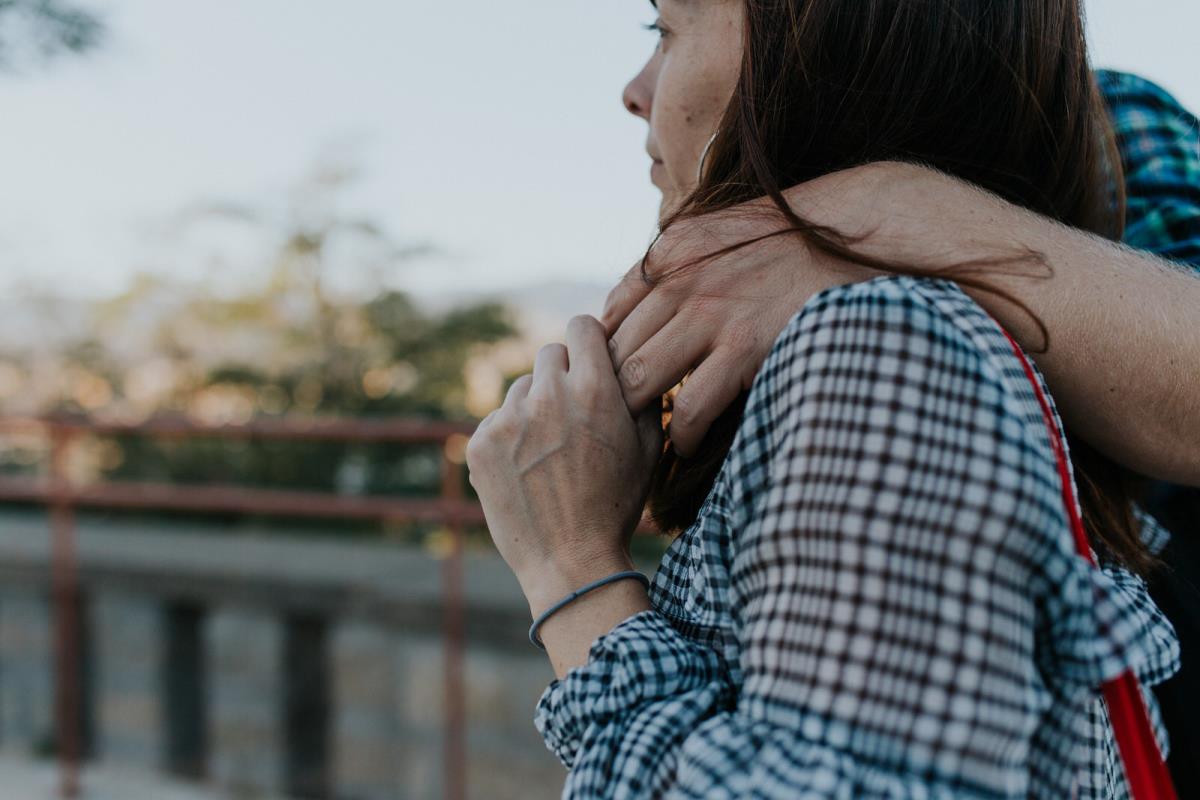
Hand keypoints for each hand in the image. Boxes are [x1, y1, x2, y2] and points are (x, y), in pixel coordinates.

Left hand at [465, 314, 663, 614]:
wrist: (570, 561)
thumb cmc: (616, 505)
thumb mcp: (648, 448)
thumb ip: (641, 394)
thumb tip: (632, 360)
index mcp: (594, 391)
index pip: (581, 326)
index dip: (589, 340)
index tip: (592, 357)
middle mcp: (548, 396)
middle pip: (549, 353)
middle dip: (563, 375)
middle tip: (575, 412)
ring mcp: (508, 420)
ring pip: (522, 389)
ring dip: (536, 408)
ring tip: (553, 453)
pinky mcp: (480, 443)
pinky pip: (497, 420)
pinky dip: (511, 437)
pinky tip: (529, 470)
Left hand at [600, 163, 892, 457]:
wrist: (846, 231)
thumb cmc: (781, 240)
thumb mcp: (709, 234)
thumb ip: (667, 266)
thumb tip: (627, 305)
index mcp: (667, 256)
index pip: (611, 314)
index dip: (604, 354)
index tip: (611, 380)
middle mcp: (678, 284)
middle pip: (617, 351)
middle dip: (611, 390)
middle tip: (620, 420)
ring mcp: (710, 317)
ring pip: (641, 379)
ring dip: (638, 414)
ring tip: (646, 437)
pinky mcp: (745, 348)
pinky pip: (691, 405)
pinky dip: (682, 432)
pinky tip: (686, 443)